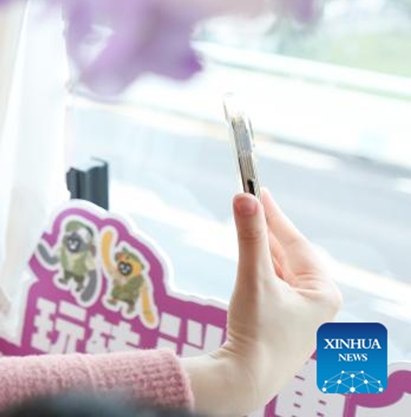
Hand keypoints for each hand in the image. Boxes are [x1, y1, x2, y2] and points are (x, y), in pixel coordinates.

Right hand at [186, 189, 341, 416]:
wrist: (245, 377)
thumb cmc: (258, 332)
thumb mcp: (254, 278)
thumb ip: (250, 236)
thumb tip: (244, 197)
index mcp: (324, 292)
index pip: (296, 243)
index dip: (274, 215)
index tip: (257, 189)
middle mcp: (318, 302)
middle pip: (289, 255)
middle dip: (267, 231)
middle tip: (248, 202)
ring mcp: (302, 314)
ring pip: (281, 269)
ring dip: (261, 249)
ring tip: (245, 224)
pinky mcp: (284, 322)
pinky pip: (274, 284)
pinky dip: (260, 269)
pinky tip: (249, 259)